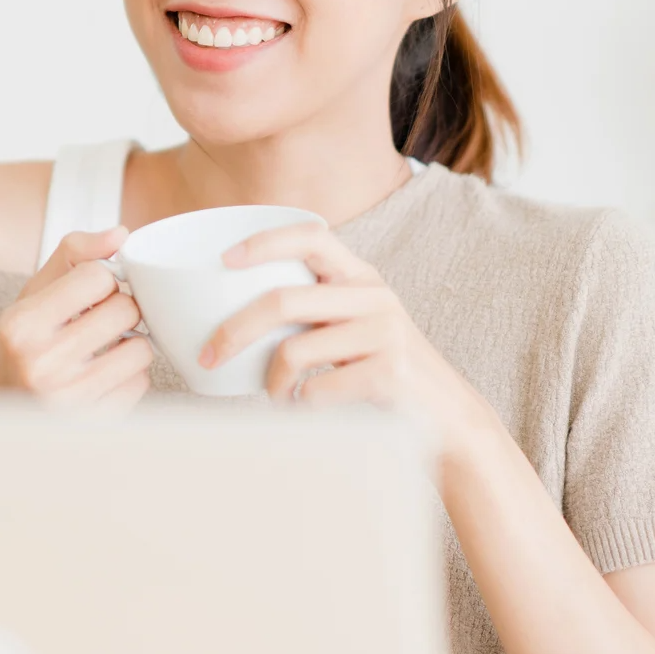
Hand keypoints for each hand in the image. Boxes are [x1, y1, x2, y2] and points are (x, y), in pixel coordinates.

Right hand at [0, 227, 152, 409]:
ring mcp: (68, 399)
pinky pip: (140, 385)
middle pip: (125, 310)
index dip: (103, 280)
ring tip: (105, 351)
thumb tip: (121, 233)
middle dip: (121, 310)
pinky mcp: (93, 424)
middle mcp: (41, 362)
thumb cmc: (20, 349)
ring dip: (131, 346)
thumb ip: (72, 257)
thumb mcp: (31, 297)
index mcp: (22, 325)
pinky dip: (129, 378)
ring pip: (141, 350)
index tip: (92, 294)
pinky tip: (105, 378)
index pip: (97, 276)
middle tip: (102, 322)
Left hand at [198, 221, 506, 465]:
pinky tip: (306, 408)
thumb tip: (224, 313)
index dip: (265, 241)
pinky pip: (316, 389)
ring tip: (277, 395)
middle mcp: (374, 296)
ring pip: (294, 350)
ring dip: (271, 382)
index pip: (312, 236)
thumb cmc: (379, 369)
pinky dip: (299, 405)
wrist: (445, 417)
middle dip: (234, 330)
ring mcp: (385, 332)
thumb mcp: (350, 325)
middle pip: (283, 301)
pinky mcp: (389, 372)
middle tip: (209, 355)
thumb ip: (309, 309)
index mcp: (360, 276)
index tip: (223, 259)